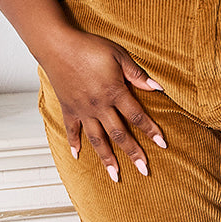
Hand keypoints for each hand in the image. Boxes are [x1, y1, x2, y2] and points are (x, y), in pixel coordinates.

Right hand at [42, 30, 166, 181]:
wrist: (57, 45)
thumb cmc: (89, 47)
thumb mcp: (118, 55)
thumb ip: (136, 74)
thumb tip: (157, 87)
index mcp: (114, 92)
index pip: (137, 116)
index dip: (151, 130)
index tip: (163, 144)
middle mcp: (99, 106)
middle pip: (119, 134)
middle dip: (133, 153)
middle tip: (144, 170)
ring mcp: (83, 110)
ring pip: (97, 139)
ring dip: (107, 158)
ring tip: (115, 175)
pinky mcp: (69, 108)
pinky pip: (72, 130)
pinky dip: (74, 143)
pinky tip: (77, 156)